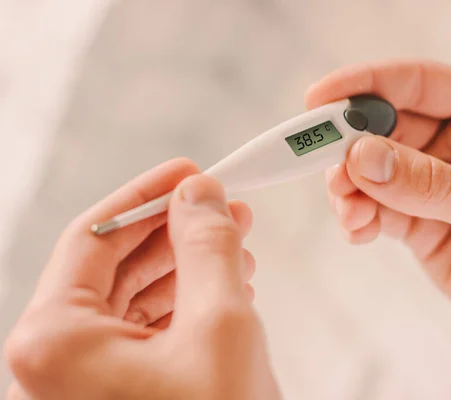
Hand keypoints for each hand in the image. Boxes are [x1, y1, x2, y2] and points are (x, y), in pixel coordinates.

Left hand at [3, 158, 280, 399]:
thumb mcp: (222, 324)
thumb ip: (208, 246)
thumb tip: (200, 194)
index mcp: (53, 341)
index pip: (94, 237)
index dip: (148, 196)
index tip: (190, 172)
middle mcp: (52, 365)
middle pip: (114, 268)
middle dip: (176, 232)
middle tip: (223, 206)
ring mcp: (80, 388)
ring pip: (131, 301)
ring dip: (186, 267)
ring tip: (236, 245)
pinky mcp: (113, 399)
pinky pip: (142, 336)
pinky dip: (184, 307)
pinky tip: (223, 289)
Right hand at [307, 61, 450, 398]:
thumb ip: (429, 184)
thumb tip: (361, 157)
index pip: (418, 83)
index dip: (365, 85)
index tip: (319, 99)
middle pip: (384, 126)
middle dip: (349, 146)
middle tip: (323, 167)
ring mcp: (434, 181)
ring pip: (371, 170)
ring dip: (350, 188)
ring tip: (349, 212)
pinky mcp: (418, 218)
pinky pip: (374, 208)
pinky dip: (358, 217)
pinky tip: (358, 231)